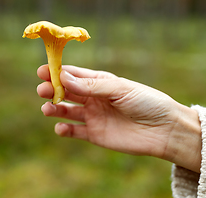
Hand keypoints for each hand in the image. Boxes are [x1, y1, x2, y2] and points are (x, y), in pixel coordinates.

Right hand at [37, 65, 201, 172]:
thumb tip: (63, 78)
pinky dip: (64, 129)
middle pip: (67, 91)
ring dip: (54, 108)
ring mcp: (93, 116)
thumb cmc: (147, 103)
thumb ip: (91, 86)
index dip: (58, 72)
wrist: (164, 130)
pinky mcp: (95, 134)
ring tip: (47, 108)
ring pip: (67, 110)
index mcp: (100, 82)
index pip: (74, 75)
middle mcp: (94, 98)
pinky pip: (74, 131)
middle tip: (41, 89)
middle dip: (52, 89)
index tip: (42, 70)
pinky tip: (60, 127)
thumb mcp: (120, 89)